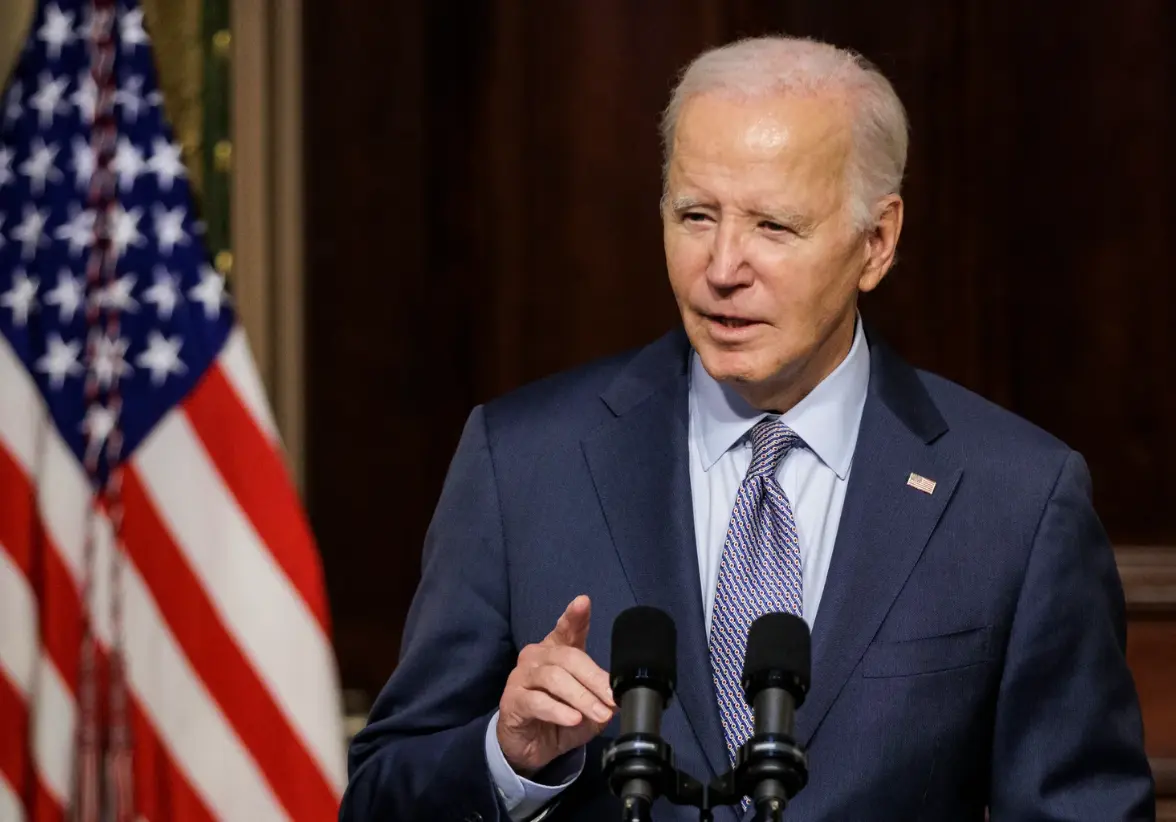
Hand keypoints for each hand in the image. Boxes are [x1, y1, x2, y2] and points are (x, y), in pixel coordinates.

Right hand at [497, 595, 615, 776]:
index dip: (574, 616)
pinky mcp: (512, 700)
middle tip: (611, 698)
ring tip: (599, 713)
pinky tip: (572, 719)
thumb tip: (622, 693)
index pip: (566, 629)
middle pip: (568, 657)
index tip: (583, 603)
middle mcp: (537, 657)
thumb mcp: (587, 706)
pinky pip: (536, 701)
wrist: (530, 747)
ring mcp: (521, 677)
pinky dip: (558, 710)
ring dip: (581, 697)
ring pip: (554, 678)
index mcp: (557, 651)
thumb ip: (601, 696)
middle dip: (594, 678)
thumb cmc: (560, 718)